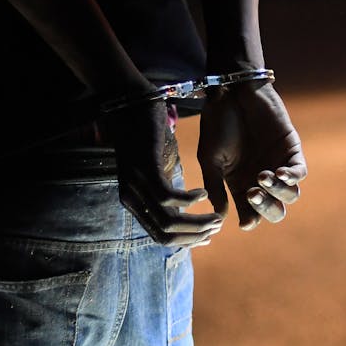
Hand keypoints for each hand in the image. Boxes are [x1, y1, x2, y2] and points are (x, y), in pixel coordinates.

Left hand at [101, 99, 224, 246]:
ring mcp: (136, 184)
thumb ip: (164, 192)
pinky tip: (203, 192)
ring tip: (215, 215)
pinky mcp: (145, 169)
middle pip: (165, 234)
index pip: (159, 237)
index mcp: (134, 203)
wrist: (129, 103)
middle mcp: (131, 198)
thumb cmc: (146, 135)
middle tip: (217, 227)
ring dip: (196, 222)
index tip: (208, 238)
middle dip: (195, 236)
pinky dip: (189, 199)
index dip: (186, 242)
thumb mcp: (155, 171)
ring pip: (168, 219)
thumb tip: (183, 209)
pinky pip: (168, 196)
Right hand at [198, 81, 306, 229]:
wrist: (232, 93)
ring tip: (262, 177)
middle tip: (252, 195)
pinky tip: (279, 172)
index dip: (251, 220)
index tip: (245, 223)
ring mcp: (278, 165)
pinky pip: (300, 172)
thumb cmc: (217, 124)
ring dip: (277, 191)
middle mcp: (261, 179)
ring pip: (290, 194)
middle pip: (275, 210)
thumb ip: (215, 187)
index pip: (252, 213)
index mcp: (241, 185)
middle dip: (267, 209)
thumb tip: (220, 216)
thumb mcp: (210, 159)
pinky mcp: (291, 150)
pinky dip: (292, 177)